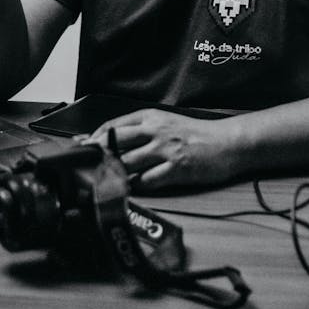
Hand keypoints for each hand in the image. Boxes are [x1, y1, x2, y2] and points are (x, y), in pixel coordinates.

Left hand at [87, 109, 238, 191]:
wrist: (227, 142)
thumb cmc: (196, 134)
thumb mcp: (166, 123)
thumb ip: (142, 130)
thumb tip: (112, 141)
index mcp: (151, 117)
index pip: (114, 125)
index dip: (94, 137)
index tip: (80, 148)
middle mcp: (156, 130)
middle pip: (116, 142)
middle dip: (96, 155)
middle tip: (81, 166)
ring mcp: (166, 149)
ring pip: (128, 162)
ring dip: (112, 173)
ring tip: (99, 182)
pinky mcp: (176, 168)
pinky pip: (148, 180)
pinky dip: (135, 186)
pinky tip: (128, 190)